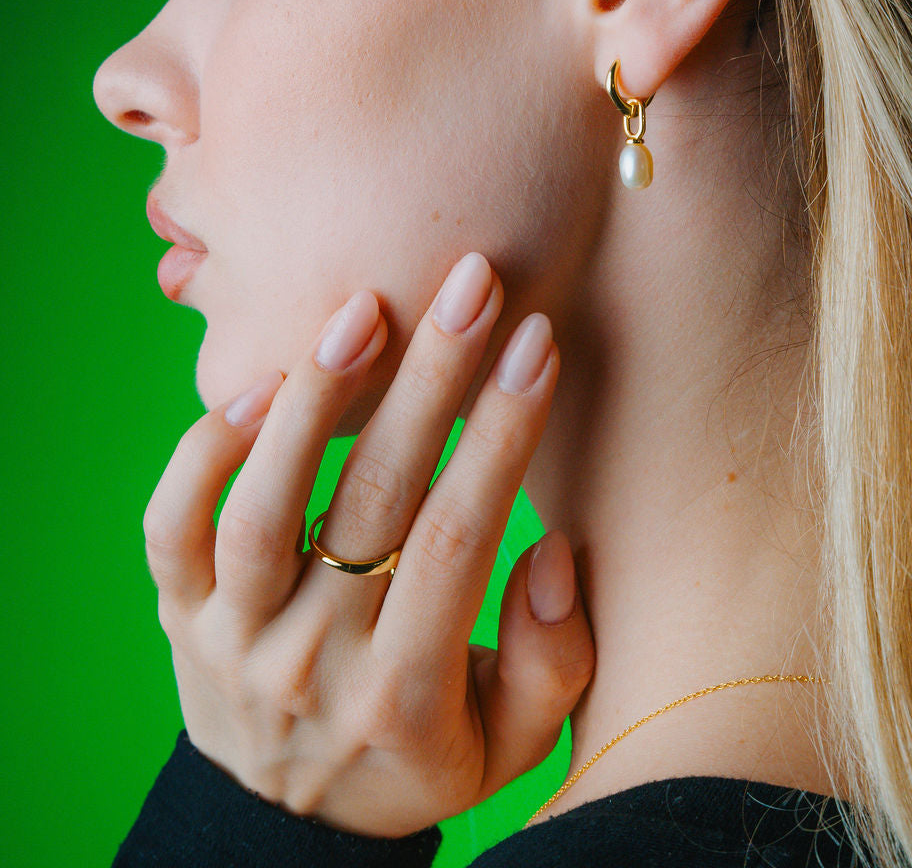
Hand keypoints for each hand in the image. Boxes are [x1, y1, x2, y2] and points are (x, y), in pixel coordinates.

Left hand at [142, 252, 594, 836]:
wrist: (289, 824)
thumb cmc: (419, 757)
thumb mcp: (510, 747)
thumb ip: (551, 666)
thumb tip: (553, 555)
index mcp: (405, 695)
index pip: (459, 540)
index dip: (503, 434)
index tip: (536, 340)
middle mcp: (311, 663)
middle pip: (374, 500)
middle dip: (432, 378)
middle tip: (472, 281)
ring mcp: (232, 637)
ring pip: (264, 506)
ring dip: (314, 398)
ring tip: (363, 308)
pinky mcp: (178, 612)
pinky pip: (176, 524)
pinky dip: (206, 451)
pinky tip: (260, 383)